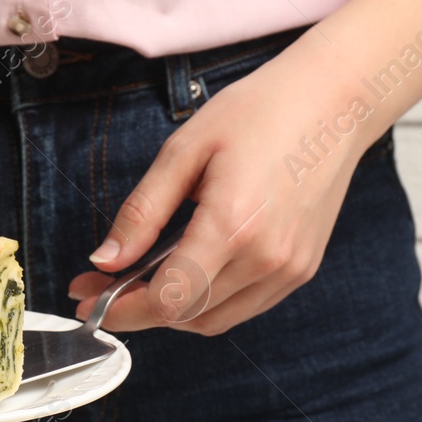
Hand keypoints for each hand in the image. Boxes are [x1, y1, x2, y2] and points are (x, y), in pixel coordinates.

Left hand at [67, 55, 360, 336]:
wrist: (334, 101)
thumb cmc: (261, 112)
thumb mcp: (184, 150)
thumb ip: (141, 212)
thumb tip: (104, 261)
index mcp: (233, 225)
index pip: (166, 300)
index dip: (120, 309)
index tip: (87, 298)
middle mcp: (266, 258)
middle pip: (185, 317)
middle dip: (136, 308)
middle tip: (104, 283)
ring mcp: (288, 270)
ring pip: (213, 321)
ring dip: (172, 310)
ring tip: (143, 278)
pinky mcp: (300, 270)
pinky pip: (242, 307)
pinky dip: (207, 302)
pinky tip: (188, 272)